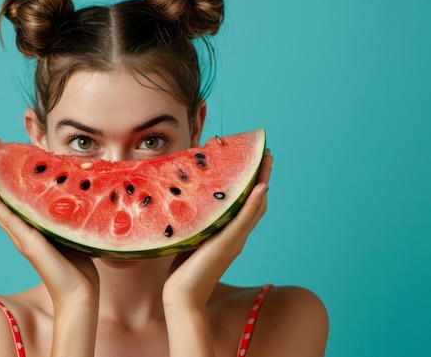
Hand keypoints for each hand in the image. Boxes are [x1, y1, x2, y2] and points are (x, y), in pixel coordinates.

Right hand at [0, 150, 99, 309]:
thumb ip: (63, 213)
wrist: (79, 292)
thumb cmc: (78, 264)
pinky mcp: (27, 241)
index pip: (10, 199)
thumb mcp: (69, 229)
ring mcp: (21, 236)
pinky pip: (6, 217)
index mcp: (30, 227)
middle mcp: (21, 230)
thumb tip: (74, 187)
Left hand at [162, 149, 273, 308]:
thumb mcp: (191, 238)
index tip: (256, 162)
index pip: (246, 205)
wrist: (182, 296)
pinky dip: (253, 203)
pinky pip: (244, 220)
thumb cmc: (183, 270)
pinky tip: (260, 187)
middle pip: (256, 201)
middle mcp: (236, 236)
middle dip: (262, 176)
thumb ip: (196, 222)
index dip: (254, 184)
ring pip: (255, 206)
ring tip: (267, 161)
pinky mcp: (227, 244)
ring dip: (263, 182)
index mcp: (230, 234)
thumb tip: (187, 200)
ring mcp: (234, 240)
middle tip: (267, 154)